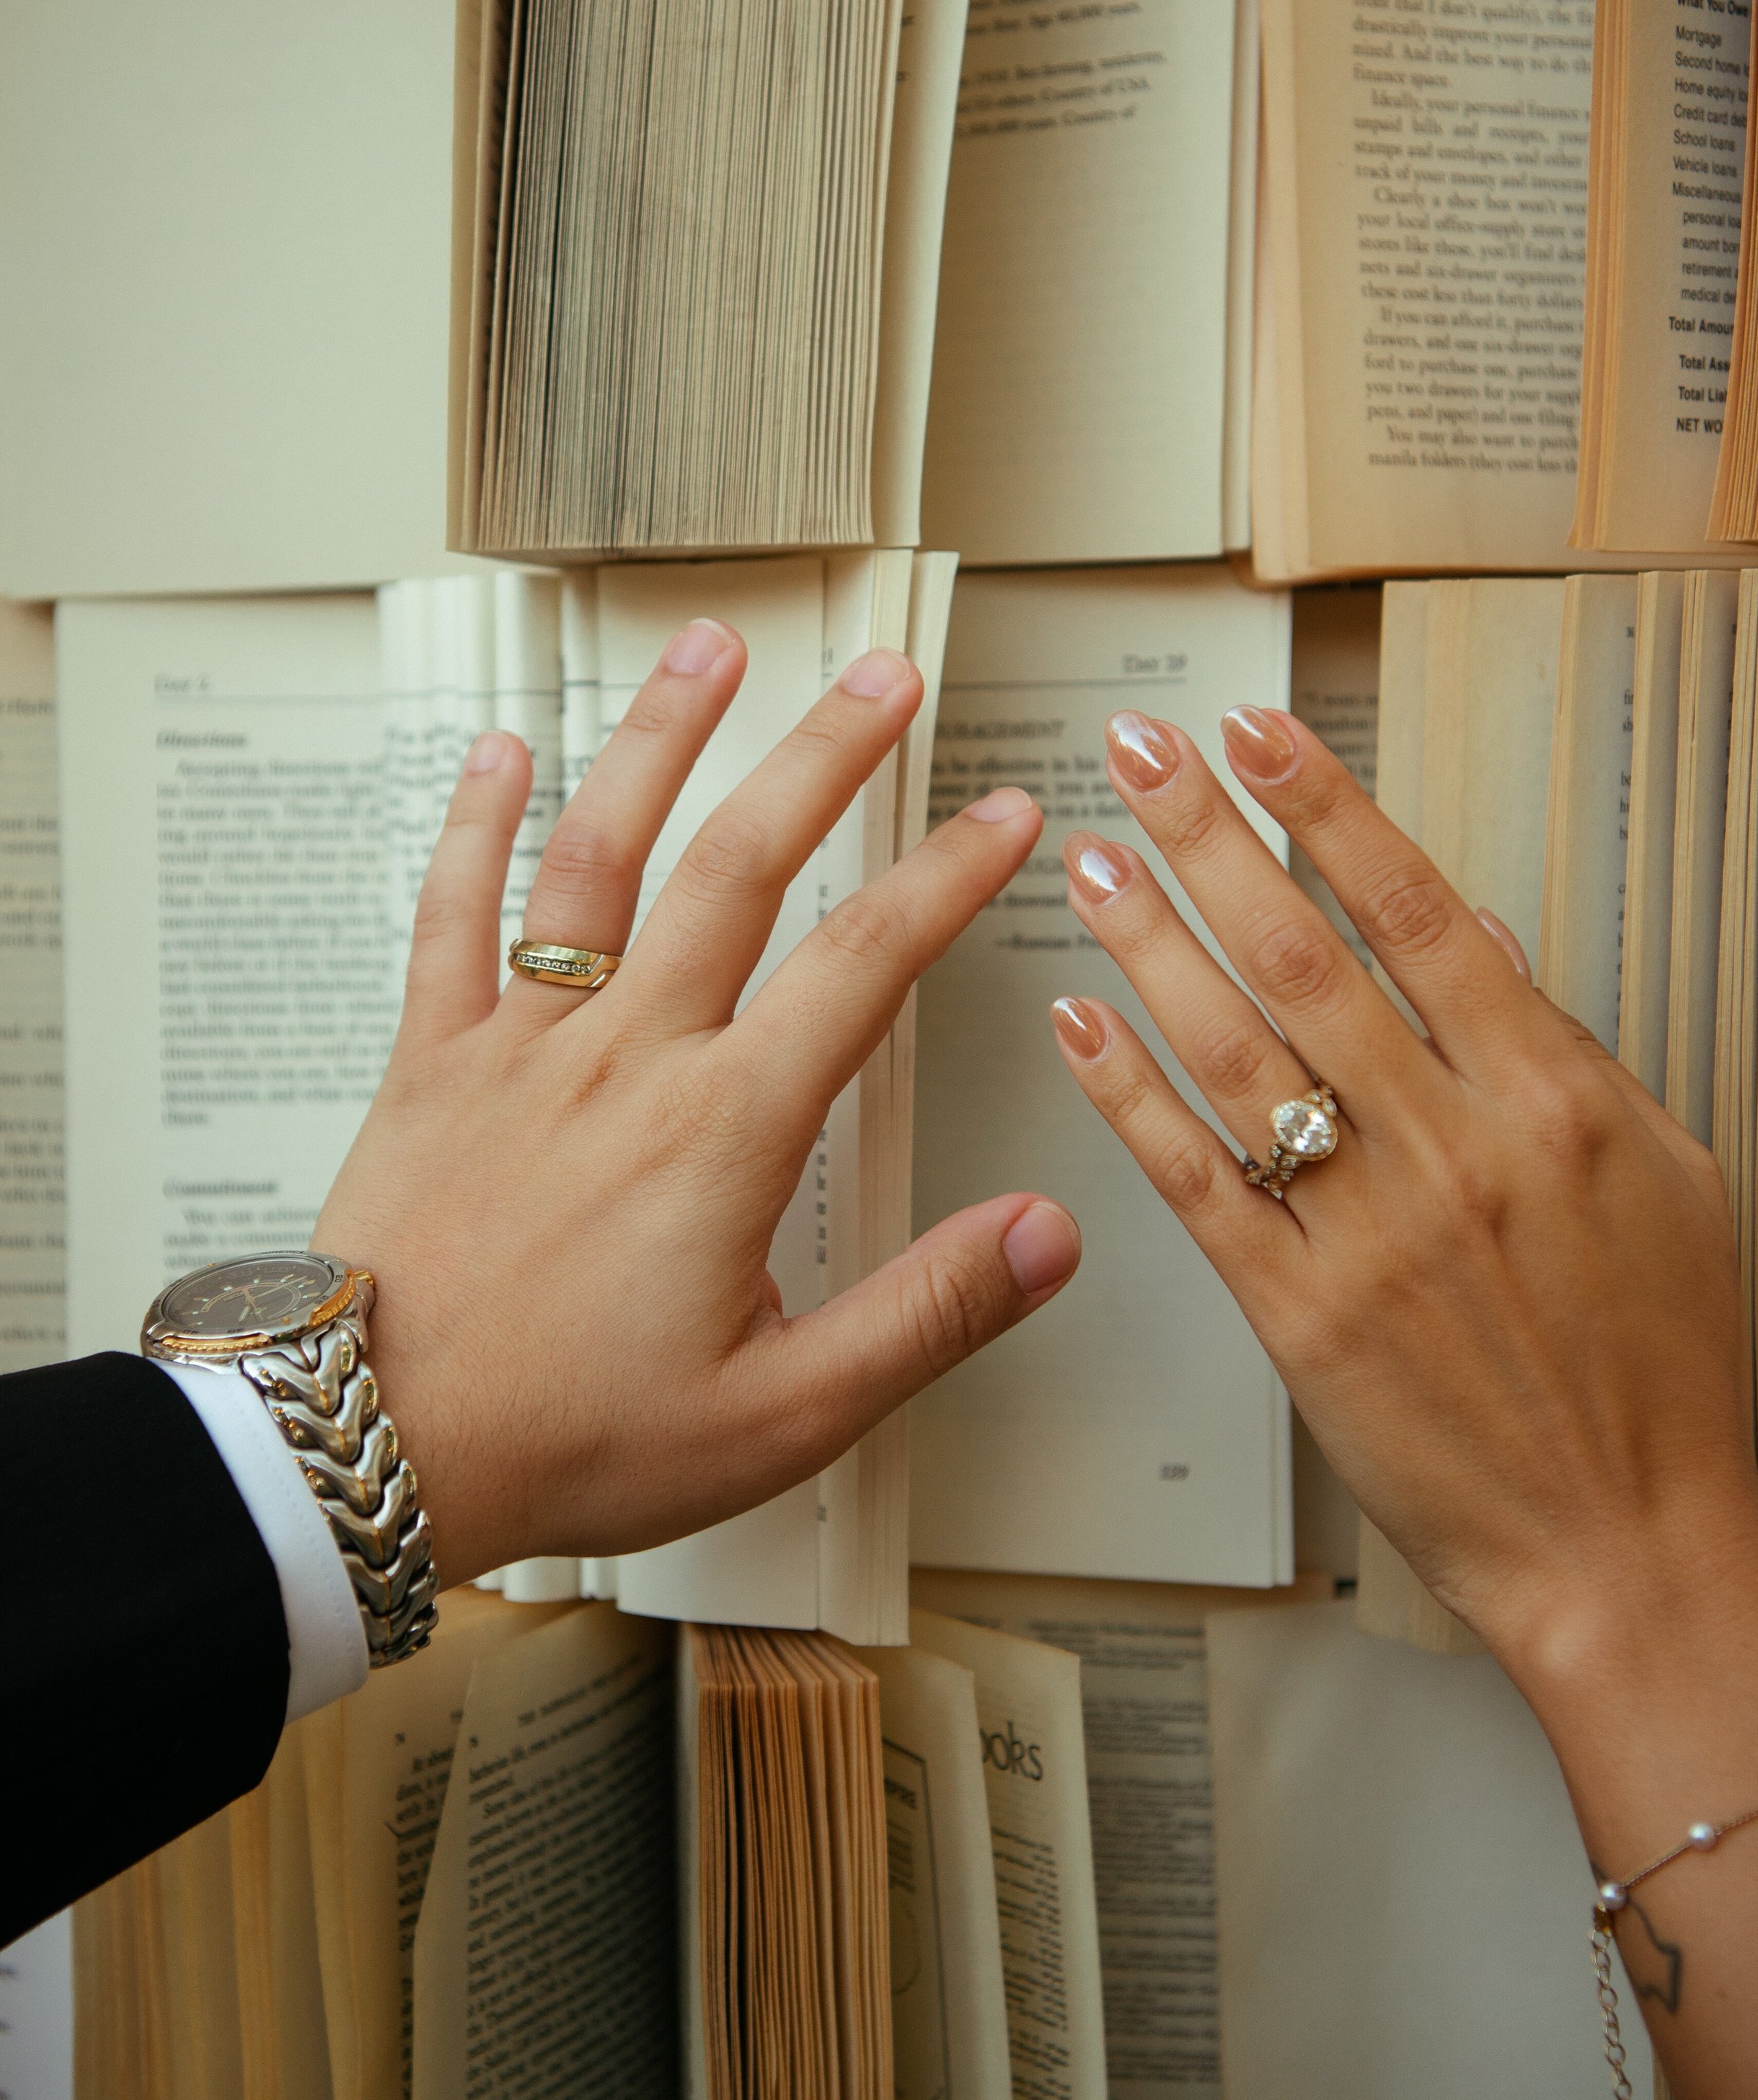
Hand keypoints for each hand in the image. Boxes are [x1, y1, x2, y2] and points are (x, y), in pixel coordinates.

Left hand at [316, 619, 1078, 1587]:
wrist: (370, 1450)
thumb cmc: (563, 1437)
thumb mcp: (784, 1413)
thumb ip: (928, 1314)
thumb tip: (1045, 1236)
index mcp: (722, 1133)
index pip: (864, 963)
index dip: (948, 876)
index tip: (1003, 815)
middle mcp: (626, 1060)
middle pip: (741, 865)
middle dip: (823, 753)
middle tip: (882, 674)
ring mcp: (520, 1048)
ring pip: (598, 855)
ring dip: (663, 740)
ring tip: (713, 649)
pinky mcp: (431, 1064)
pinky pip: (452, 916)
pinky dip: (475, 824)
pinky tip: (500, 753)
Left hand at [1050, 698, 1757, 2099]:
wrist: (1625, 1542)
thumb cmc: (1654, 1372)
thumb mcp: (1664, 1176)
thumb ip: (1563, 1053)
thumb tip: (1485, 945)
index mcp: (1550, 1095)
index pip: (1417, 909)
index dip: (1328, 809)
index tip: (1263, 734)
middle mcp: (1453, 1146)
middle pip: (1307, 953)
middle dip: (1211, 839)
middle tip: (1139, 757)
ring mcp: (1367, 1231)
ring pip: (1235, 1049)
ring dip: (1152, 941)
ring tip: (1090, 860)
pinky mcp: (1298, 1315)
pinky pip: (1194, 1181)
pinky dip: (1130, 1094)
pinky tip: (1082, 1022)